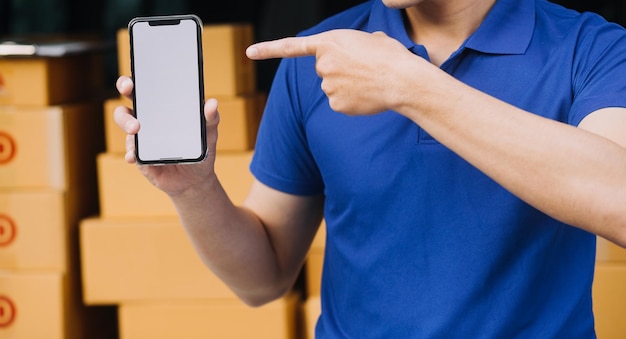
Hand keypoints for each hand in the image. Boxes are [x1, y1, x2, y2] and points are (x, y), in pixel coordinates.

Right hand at [114, 76, 219, 195]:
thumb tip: (212, 103)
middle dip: (125, 90)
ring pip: (126, 123)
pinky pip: (131, 152)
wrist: (195, 180)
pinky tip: (134, 156)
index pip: (146, 87)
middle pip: (129, 98)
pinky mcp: (139, 156)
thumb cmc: (200, 149)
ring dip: (126, 122)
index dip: (137, 78)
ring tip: (136, 129)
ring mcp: (141, 137)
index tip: (135, 75)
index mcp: (163, 107)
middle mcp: (148, 119)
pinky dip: (131, 153)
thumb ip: (211, 118)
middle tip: (129, 89)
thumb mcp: (209, 134)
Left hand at [246, 29, 426, 114]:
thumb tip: (359, 57)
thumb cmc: (391, 57)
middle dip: (338, 69)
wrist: (402, 79)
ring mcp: (327, 86)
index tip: (248, 53)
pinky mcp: (334, 105)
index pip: (292, 45)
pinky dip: (350, 101)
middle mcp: (322, 64)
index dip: (268, 49)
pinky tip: (365, 95)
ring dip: (345, 85)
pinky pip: (339, 103)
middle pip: (323, 69)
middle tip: (361, 68)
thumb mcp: (371, 40)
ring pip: (331, 87)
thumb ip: (354, 46)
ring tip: (368, 81)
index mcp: (329, 41)